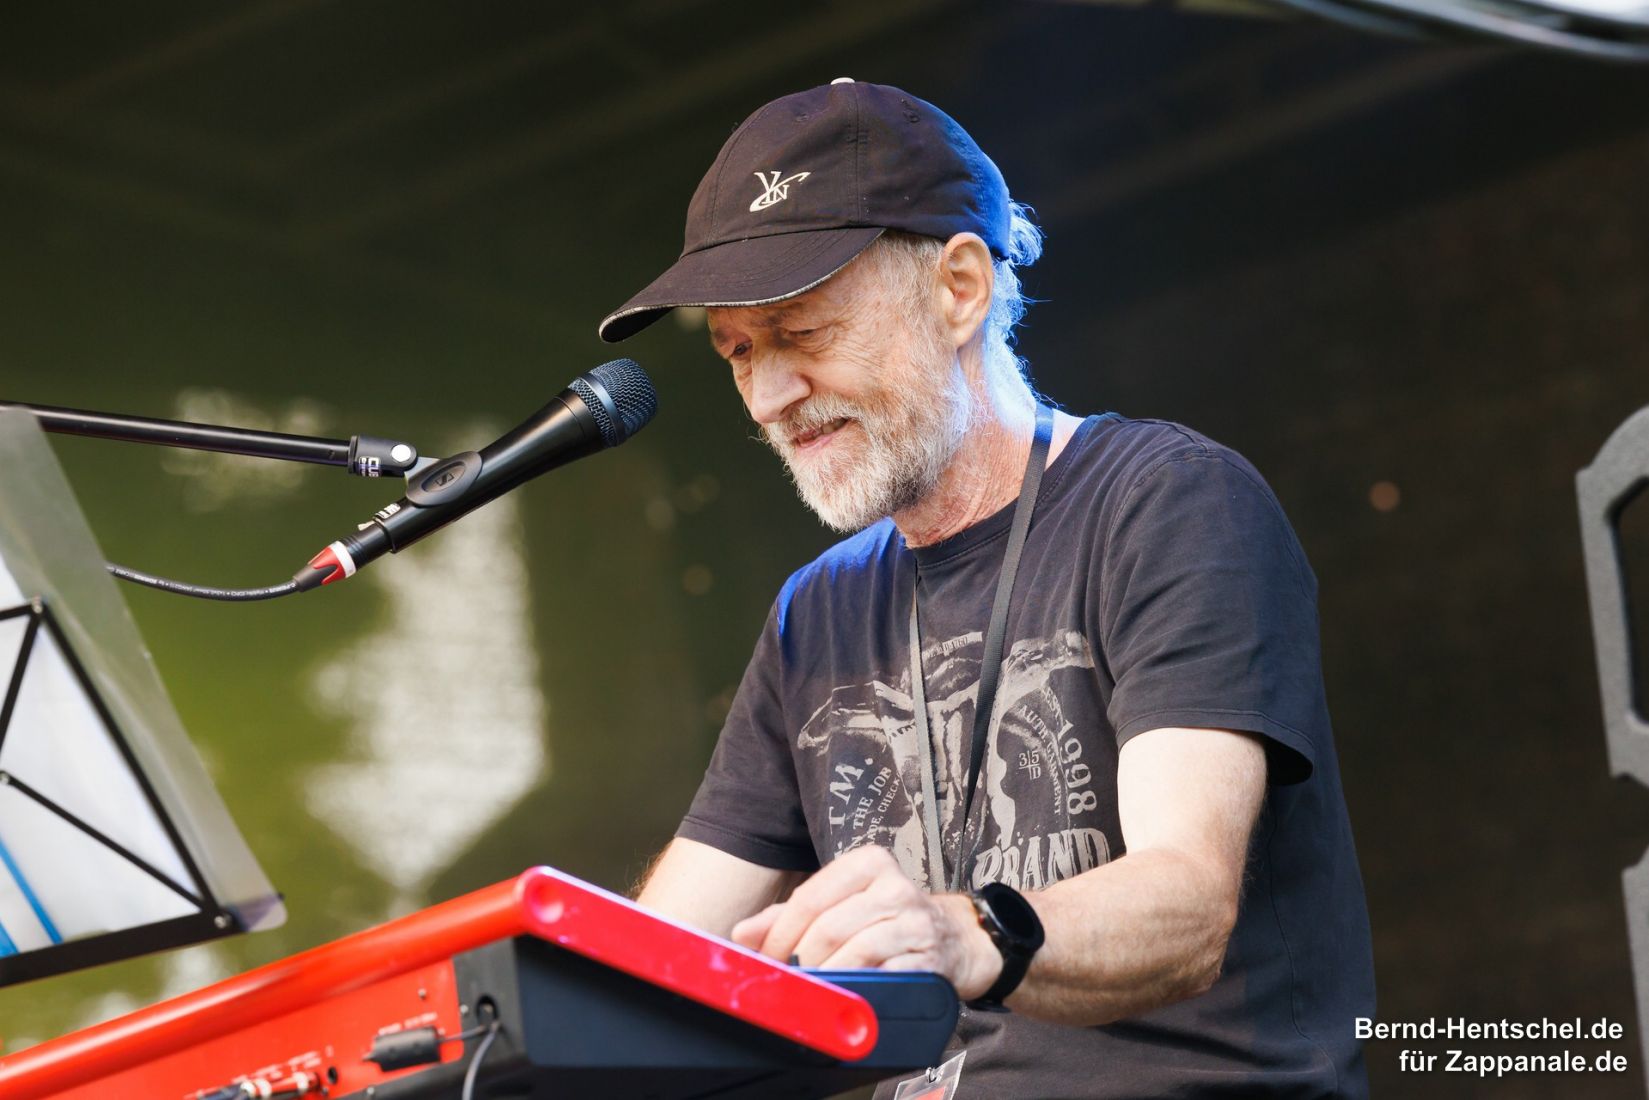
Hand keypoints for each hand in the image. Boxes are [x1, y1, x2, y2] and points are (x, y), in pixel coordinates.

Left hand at [729, 845, 1003, 999]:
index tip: (767, 958)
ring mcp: (915, 921)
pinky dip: (858, 990)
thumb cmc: (886, 920)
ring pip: (855, 951)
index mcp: (869, 862)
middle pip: (829, 926)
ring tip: (811, 990)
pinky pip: (884, 976)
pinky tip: (845, 998)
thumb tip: (742, 934)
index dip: (781, 932)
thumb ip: (789, 915)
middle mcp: (895, 886)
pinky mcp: (929, 958)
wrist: (955, 939)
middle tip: (786, 980)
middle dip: (800, 960)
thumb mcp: (841, 903)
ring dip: (826, 978)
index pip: (811, 896)